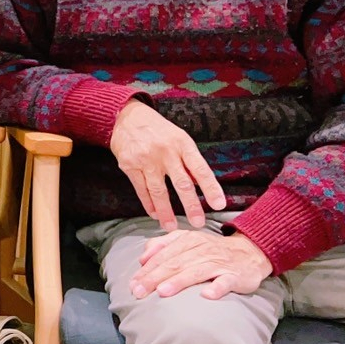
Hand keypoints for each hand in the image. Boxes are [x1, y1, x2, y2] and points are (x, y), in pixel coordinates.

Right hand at [108, 100, 225, 230]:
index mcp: (182, 144)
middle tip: (198, 222)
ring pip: (159, 191)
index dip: (210, 188)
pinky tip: (155, 213)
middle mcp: (165, 152)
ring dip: (166, 211)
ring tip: (172, 226)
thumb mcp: (178, 137)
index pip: (200, 169)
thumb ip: (188, 160)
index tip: (219, 204)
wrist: (126, 117)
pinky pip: (141, 189)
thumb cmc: (157, 129)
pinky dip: (149, 203)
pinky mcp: (129, 165)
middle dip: (191, 206)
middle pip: (181, 183)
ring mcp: (146, 159)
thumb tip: (199, 184)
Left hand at [131, 229, 272, 299]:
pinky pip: (226, 282)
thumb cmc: (211, 250)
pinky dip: (217, 288)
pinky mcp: (236, 276)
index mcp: (188, 240)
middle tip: (139, 291)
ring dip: (179, 281)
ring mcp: (219, 263)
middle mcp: (202, 250)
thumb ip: (163, 245)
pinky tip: (207, 296)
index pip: (163, 255)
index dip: (146, 270)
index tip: (132, 284)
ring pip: (197, 272)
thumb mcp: (187, 240)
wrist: (250, 251)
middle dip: (155, 278)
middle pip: (175, 264)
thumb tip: (143, 256)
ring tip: (163, 292)